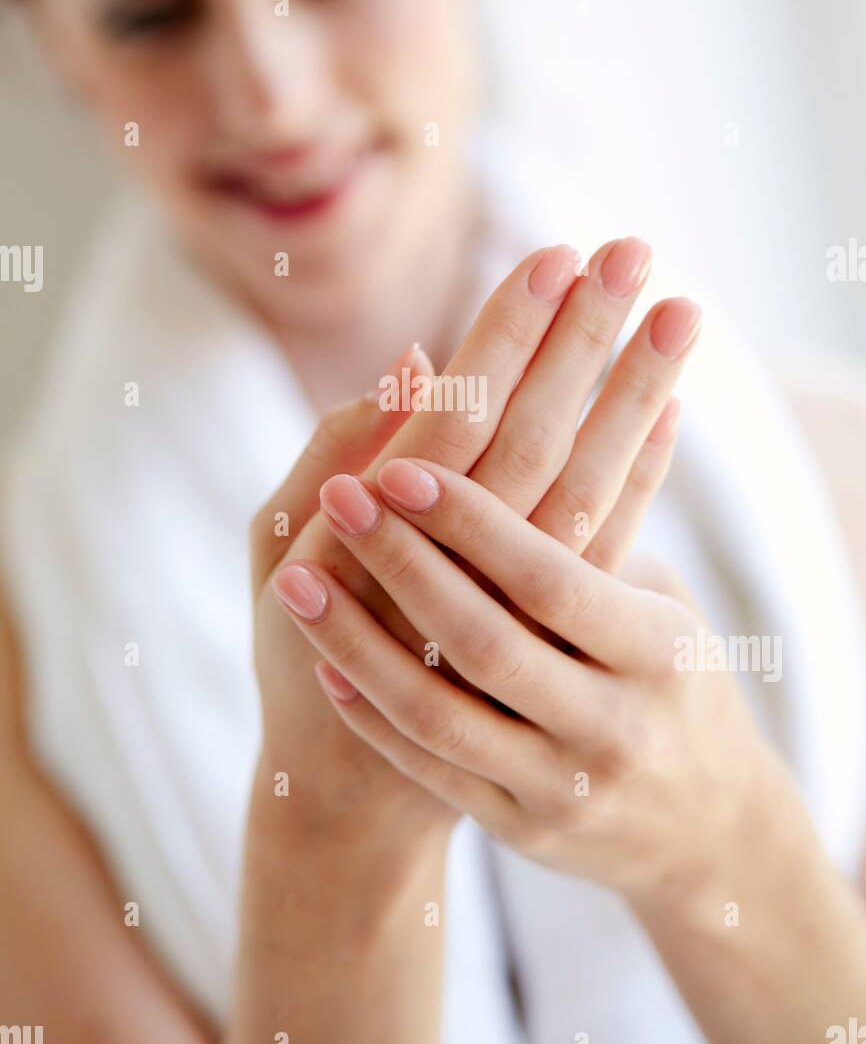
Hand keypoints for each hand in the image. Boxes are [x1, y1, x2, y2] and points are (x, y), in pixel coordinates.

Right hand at [258, 239, 699, 838]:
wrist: (357, 794)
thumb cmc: (302, 653)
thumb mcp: (280, 554)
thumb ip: (332, 453)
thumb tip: (412, 364)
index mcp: (376, 536)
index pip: (458, 418)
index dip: (507, 338)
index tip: (553, 257)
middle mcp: (461, 574)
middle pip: (537, 436)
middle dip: (585, 340)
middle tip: (628, 249)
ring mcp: (519, 615)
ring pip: (589, 486)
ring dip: (636, 394)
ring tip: (677, 312)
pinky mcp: (558, 644)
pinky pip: (610, 550)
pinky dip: (646, 478)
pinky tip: (674, 412)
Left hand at [279, 459, 780, 903]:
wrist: (708, 828)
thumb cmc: (674, 676)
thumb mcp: (665, 599)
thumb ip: (606, 521)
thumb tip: (572, 405)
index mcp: (659, 651)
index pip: (549, 578)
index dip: (472, 523)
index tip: (399, 467)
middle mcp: (615, 726)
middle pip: (485, 641)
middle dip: (402, 564)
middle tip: (339, 498)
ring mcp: (564, 787)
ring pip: (440, 715)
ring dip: (357, 644)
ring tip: (296, 582)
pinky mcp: (522, 828)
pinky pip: (432, 767)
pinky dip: (374, 714)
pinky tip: (325, 661)